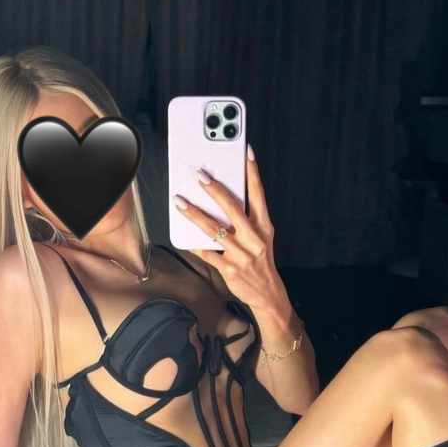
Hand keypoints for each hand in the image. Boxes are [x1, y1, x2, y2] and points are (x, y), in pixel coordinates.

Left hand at [173, 144, 288, 314]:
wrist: (268, 294)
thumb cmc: (261, 261)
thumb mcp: (262, 237)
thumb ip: (247, 219)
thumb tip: (223, 199)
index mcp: (264, 226)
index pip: (259, 194)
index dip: (253, 172)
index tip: (246, 152)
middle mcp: (254, 238)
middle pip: (233, 208)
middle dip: (215, 189)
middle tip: (199, 174)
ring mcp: (241, 254)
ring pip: (214, 229)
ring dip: (194, 214)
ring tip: (180, 201)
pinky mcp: (229, 268)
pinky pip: (207, 253)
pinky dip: (194, 243)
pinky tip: (183, 234)